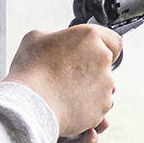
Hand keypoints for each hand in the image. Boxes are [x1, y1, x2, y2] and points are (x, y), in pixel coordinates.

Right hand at [3, 25, 122, 142]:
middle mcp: (103, 57)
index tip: (92, 54)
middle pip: (106, 64)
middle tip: (69, 75)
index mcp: (89, 36)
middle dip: (91, 69)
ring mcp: (105, 83)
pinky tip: (67, 105)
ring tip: (64, 92)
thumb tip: (60, 42)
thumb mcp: (36, 38)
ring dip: (89, 88)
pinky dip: (86, 106)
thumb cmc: (30, 70)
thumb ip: (57, 36)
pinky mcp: (102, 105)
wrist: (29, 105)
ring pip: (103, 85)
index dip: (104, 47)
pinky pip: (98, 104)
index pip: (113, 40)